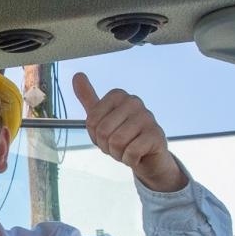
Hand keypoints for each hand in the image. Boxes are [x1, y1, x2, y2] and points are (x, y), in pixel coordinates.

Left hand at [71, 73, 185, 191]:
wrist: (147, 157)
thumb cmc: (123, 136)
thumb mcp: (101, 118)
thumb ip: (88, 98)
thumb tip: (77, 75)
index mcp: (118, 95)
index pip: (91, 121)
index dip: (95, 136)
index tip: (107, 136)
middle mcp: (134, 101)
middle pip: (103, 131)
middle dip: (106, 146)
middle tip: (118, 146)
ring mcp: (147, 117)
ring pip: (117, 142)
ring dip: (118, 154)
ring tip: (127, 150)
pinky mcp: (156, 134)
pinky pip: (131, 152)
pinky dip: (130, 160)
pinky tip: (137, 156)